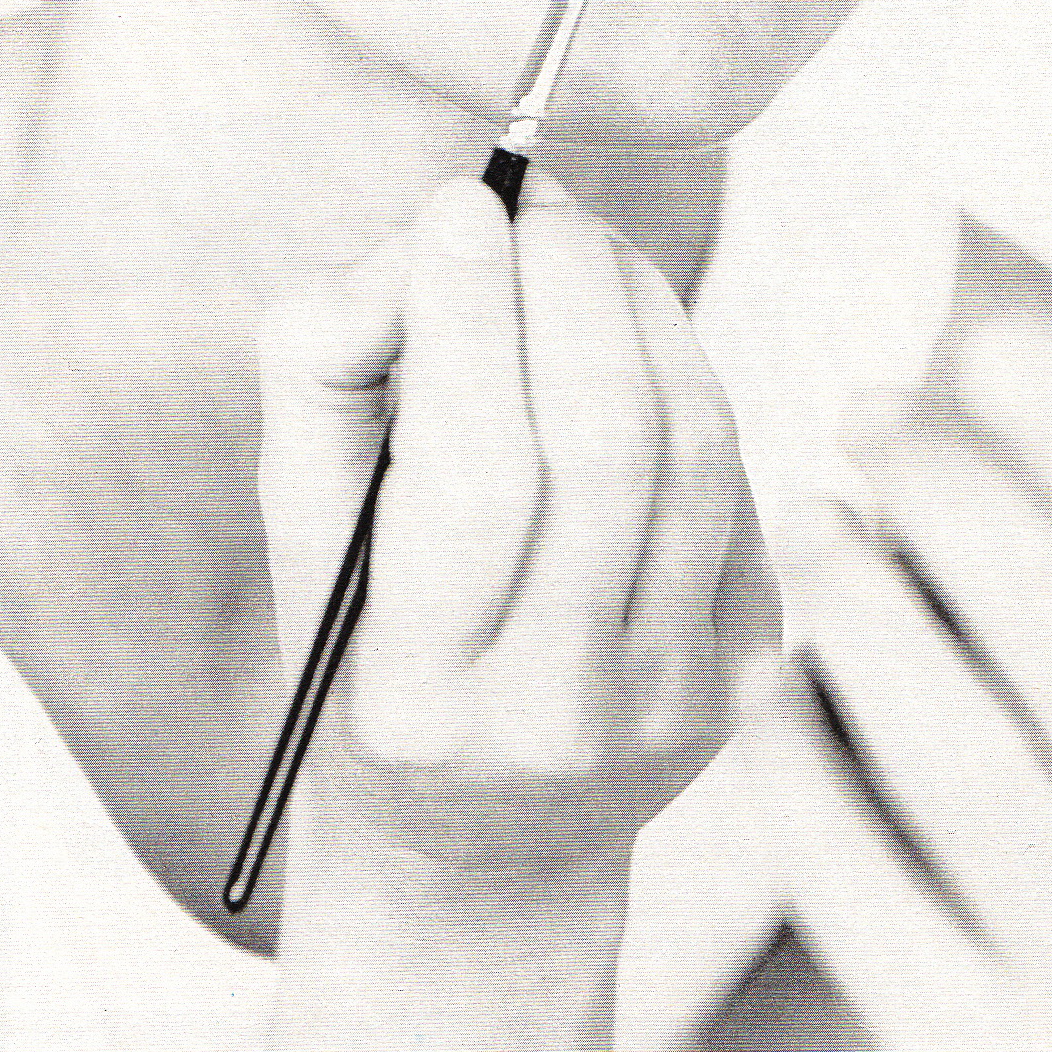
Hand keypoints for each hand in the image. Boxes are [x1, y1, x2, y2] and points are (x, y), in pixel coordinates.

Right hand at [252, 172, 776, 1051]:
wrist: (481, 849)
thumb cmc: (370, 657)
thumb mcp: (302, 545)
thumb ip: (319, 386)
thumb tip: (406, 250)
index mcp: (420, 695)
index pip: (477, 478)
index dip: (472, 319)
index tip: (458, 202)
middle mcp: (558, 714)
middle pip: (604, 446)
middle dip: (571, 288)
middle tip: (532, 206)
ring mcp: (673, 701)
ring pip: (690, 449)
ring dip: (640, 312)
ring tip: (579, 249)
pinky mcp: (749, 674)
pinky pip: (736, 482)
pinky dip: (685, 379)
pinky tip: (632, 339)